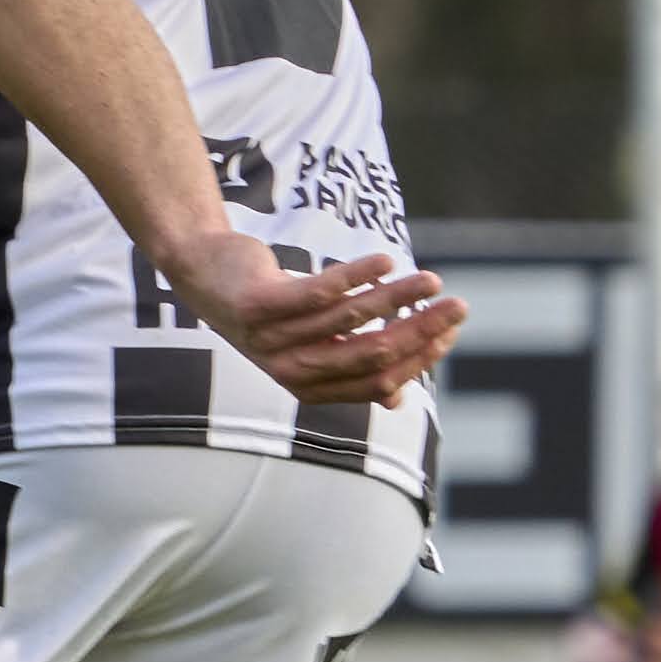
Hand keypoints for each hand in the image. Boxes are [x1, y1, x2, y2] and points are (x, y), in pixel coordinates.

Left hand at [161, 236, 464, 409]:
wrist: (202, 271)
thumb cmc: (266, 308)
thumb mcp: (307, 342)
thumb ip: (350, 366)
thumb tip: (397, 399)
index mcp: (310, 386)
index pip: (378, 382)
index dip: (419, 358)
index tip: (450, 331)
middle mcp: (291, 369)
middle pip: (370, 355)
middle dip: (421, 331)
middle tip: (458, 306)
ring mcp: (272, 339)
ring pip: (350, 319)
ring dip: (398, 298)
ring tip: (431, 280)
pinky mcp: (258, 306)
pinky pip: (317, 292)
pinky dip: (356, 276)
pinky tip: (386, 262)